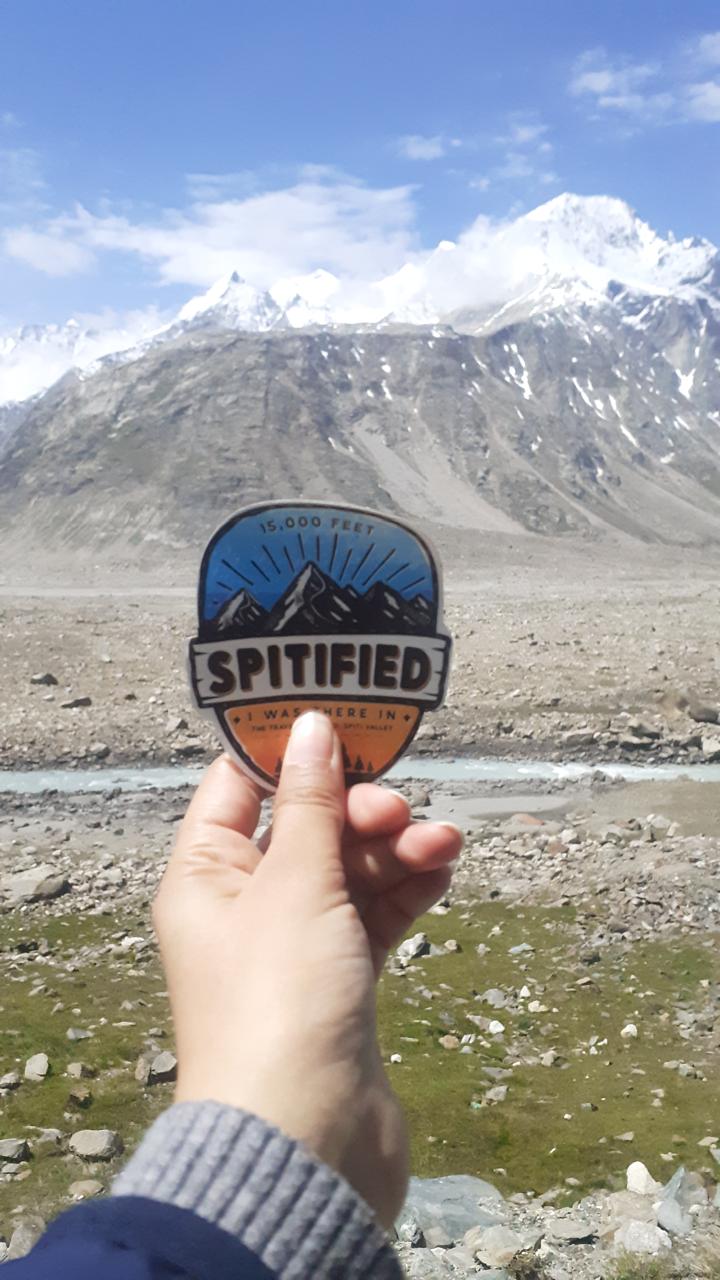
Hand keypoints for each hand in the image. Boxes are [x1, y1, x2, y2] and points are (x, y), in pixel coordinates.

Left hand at [153, 711, 460, 1226]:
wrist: (307, 1140)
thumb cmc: (281, 999)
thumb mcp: (295, 884)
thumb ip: (310, 803)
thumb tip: (310, 726)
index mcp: (206, 874)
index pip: (239, 787)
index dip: (286, 751)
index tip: (343, 721)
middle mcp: (244, 904)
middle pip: (305, 826)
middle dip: (358, 810)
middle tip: (398, 812)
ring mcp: (295, 944)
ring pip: (349, 870)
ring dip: (396, 849)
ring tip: (444, 844)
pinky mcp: (340, 980)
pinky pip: (373, 915)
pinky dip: (405, 891)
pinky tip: (442, 871)